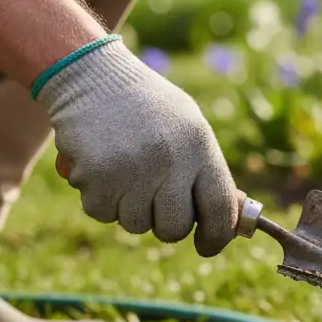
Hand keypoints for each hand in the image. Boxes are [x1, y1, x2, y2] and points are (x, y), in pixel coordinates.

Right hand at [36, 40, 238, 256]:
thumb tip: (228, 222)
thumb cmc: (147, 108)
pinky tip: (100, 167)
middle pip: (174, 228)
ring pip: (136, 224)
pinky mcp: (97, 177)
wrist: (92, 76)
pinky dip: (99, 199)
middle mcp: (170, 160)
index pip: (220, 208)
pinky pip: (103, 214)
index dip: (216, 236)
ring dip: (128, 208)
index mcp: (199, 146)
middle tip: (154, 202)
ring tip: (125, 171)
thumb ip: (206, 172)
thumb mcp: (189, 127)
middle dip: (165, 225)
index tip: (207, 246)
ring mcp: (133, 170)